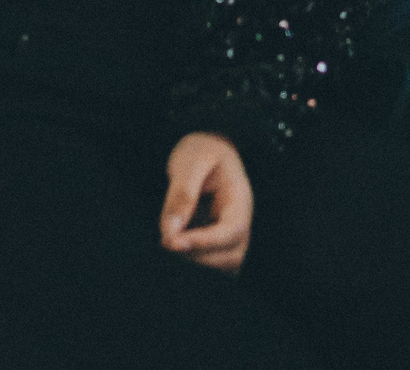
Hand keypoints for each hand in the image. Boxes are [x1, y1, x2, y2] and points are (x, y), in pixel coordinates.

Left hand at [158, 131, 252, 273]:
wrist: (205, 146)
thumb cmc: (200, 150)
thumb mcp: (189, 163)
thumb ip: (181, 196)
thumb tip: (171, 233)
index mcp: (239, 198)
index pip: (232, 231)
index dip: (205, 242)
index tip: (173, 242)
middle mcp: (240, 218)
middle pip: (232, 255)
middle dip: (198, 255)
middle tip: (168, 240)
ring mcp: (232, 231)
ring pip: (225, 263)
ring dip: (197, 260)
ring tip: (173, 239)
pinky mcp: (219, 240)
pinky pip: (214, 261)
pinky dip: (196, 258)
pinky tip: (179, 242)